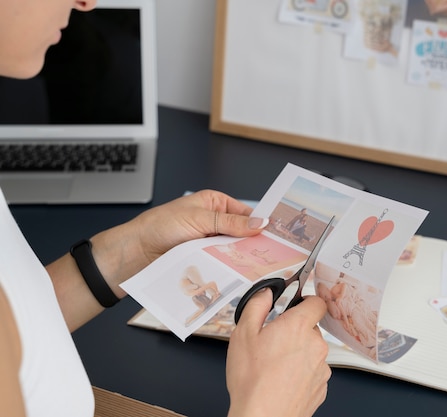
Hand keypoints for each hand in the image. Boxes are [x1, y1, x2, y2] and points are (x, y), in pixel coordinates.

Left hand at [131, 190, 266, 261]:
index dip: (260, 223)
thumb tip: (260, 222)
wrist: (135, 253)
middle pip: (242, 233)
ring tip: (256, 264)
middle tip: (271, 252)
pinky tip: (238, 273)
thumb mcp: (199, 219)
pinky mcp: (204, 259)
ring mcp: (209, 242)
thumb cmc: (160, 226)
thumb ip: (230, 223)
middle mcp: (214, 222)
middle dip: (252, 242)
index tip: (276, 234)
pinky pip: (222, 263)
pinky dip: (229, 267)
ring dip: (240, 257)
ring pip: (233, 250)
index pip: (245, 213)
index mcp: (215, 203)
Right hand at [226, 289, 330, 416]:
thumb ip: (257, 306)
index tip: (296, 305)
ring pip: (312, 351)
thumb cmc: (252, 381)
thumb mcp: (243, 334)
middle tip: (273, 342)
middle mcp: (315, 345)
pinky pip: (313, 371)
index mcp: (298, 327)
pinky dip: (301, 373)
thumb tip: (266, 293)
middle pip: (311, 328)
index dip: (306, 301)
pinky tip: (282, 380)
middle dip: (295, 331)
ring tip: (275, 366)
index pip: (317, 302)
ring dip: (299, 353)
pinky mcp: (321, 387)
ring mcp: (321, 368)